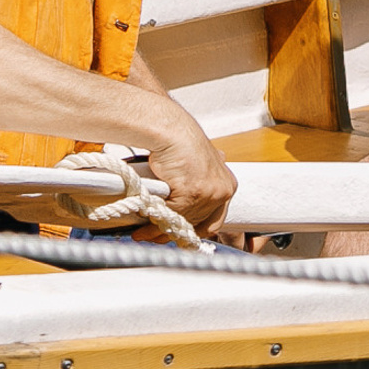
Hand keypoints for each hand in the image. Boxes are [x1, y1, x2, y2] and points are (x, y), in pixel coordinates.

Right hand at [144, 111, 235, 238]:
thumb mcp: (199, 168)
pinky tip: (141, 228)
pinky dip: (154, 223)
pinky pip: (172, 216)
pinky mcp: (194, 192)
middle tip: (154, 237)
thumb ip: (200, 184)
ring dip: (160, 231)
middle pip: (198, 224)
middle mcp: (224, 190)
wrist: (172, 132)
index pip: (214, 219)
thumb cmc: (181, 147)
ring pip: (183, 222)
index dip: (193, 230)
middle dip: (174, 233)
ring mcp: (210, 192)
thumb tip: (190, 203)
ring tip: (142, 234)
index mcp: (227, 185)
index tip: (177, 235)